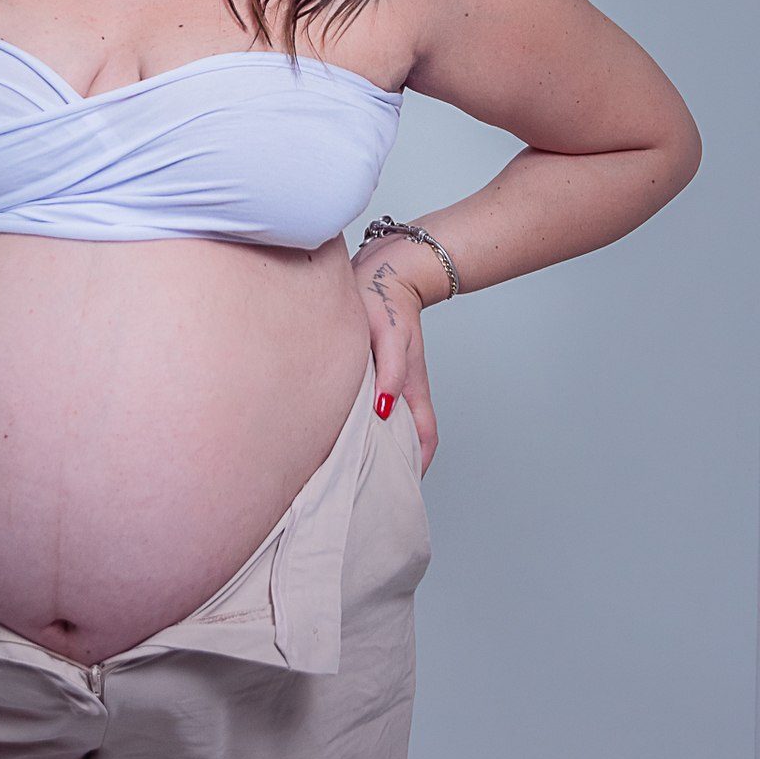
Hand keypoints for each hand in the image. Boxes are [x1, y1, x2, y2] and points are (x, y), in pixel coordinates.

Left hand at [353, 240, 438, 471]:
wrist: (381, 270)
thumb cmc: (386, 299)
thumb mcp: (390, 336)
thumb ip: (390, 373)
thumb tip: (383, 410)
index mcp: (411, 387)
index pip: (425, 439)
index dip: (417, 467)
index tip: (399, 488)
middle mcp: (400, 389)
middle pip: (403, 438)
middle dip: (390, 464)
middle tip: (365, 485)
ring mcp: (386, 380)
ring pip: (383, 424)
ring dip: (371, 444)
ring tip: (346, 464)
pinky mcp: (369, 370)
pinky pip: (367, 404)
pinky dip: (357, 421)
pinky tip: (334, 425)